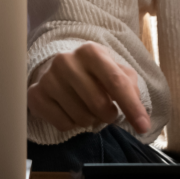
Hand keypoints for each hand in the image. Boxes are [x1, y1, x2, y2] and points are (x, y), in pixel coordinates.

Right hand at [27, 42, 150, 134]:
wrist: (61, 69)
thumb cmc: (95, 73)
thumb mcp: (115, 71)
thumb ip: (130, 89)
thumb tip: (139, 118)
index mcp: (90, 51)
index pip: (116, 82)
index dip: (132, 107)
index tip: (143, 127)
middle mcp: (66, 60)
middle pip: (99, 105)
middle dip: (109, 115)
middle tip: (106, 110)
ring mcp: (49, 78)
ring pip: (82, 118)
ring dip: (90, 120)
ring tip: (86, 107)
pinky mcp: (36, 95)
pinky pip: (64, 125)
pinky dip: (72, 124)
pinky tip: (69, 109)